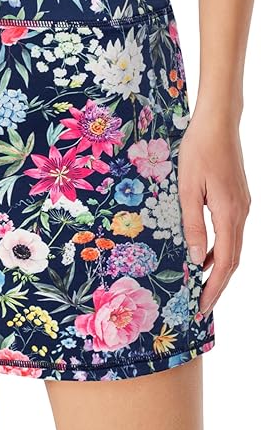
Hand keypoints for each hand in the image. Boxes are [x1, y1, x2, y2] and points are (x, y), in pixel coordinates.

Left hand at [178, 110, 250, 315]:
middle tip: (201, 305)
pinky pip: (231, 233)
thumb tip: (194, 258)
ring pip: (233, 247)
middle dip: (217, 285)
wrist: (218, 123)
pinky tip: (203, 254)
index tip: (202, 306)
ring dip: (218, 268)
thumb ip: (191, 225)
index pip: (224, 262)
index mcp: (228, 213)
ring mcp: (242, 206)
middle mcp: (241, 213)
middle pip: (233, 260)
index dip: (213, 287)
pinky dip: (219, 250)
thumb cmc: (198, 151)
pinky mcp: (238, 199)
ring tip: (200, 285)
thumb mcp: (186, 189)